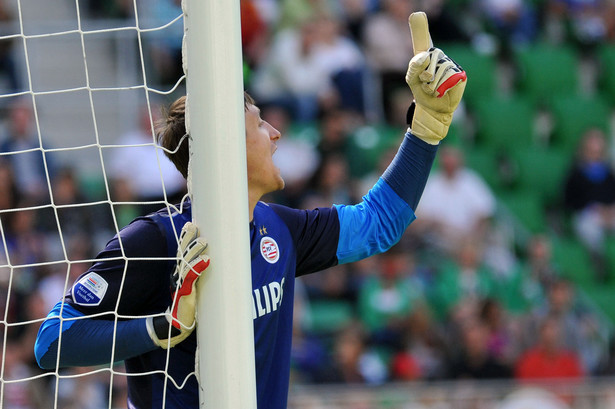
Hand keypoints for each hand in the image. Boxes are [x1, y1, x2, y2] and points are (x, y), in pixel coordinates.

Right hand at [146, 222, 209, 348]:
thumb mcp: (194, 287)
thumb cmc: (188, 307)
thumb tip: (213, 261)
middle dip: (188, 239)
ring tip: (204, 241)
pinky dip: (198, 268)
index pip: (182, 252)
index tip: (191, 224)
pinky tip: (206, 260)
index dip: (186, 238)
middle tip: (194, 225)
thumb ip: (199, 275)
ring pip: (187, 263)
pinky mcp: (186, 293)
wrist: (178, 326)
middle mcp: (179, 276)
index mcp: (180, 273)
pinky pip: (191, 278)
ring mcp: (181, 284)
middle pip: (182, 253)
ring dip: (194, 251)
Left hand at [405, 12, 466, 144]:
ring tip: (433, 90)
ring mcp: (451, 64)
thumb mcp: (412, 79)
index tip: (417, 14)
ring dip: (432, 85)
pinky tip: (441, 92)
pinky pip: (449, 77)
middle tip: (425, 84)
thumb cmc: (421, 92)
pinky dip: (442, 88)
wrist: (432, 109)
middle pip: (430, 57)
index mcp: (426, 55)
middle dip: (424, 75)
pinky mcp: (460, 74)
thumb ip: (415, 65)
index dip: (420, 27)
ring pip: (439, 70)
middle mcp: (440, 56)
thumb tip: (425, 56)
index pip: (423, 39)